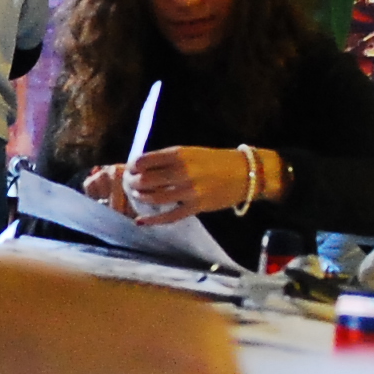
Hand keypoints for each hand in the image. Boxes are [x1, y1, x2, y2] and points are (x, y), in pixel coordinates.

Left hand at [97, 144, 254, 226]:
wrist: (244, 173)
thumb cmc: (214, 161)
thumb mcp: (190, 152)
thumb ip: (168, 159)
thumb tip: (141, 167)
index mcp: (179, 153)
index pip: (144, 160)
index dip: (132, 167)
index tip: (128, 170)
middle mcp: (182, 171)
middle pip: (146, 179)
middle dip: (132, 183)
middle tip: (129, 185)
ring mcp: (189, 190)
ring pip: (154, 197)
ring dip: (140, 198)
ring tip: (136, 196)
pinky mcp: (196, 207)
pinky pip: (169, 216)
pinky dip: (152, 220)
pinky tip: (141, 221)